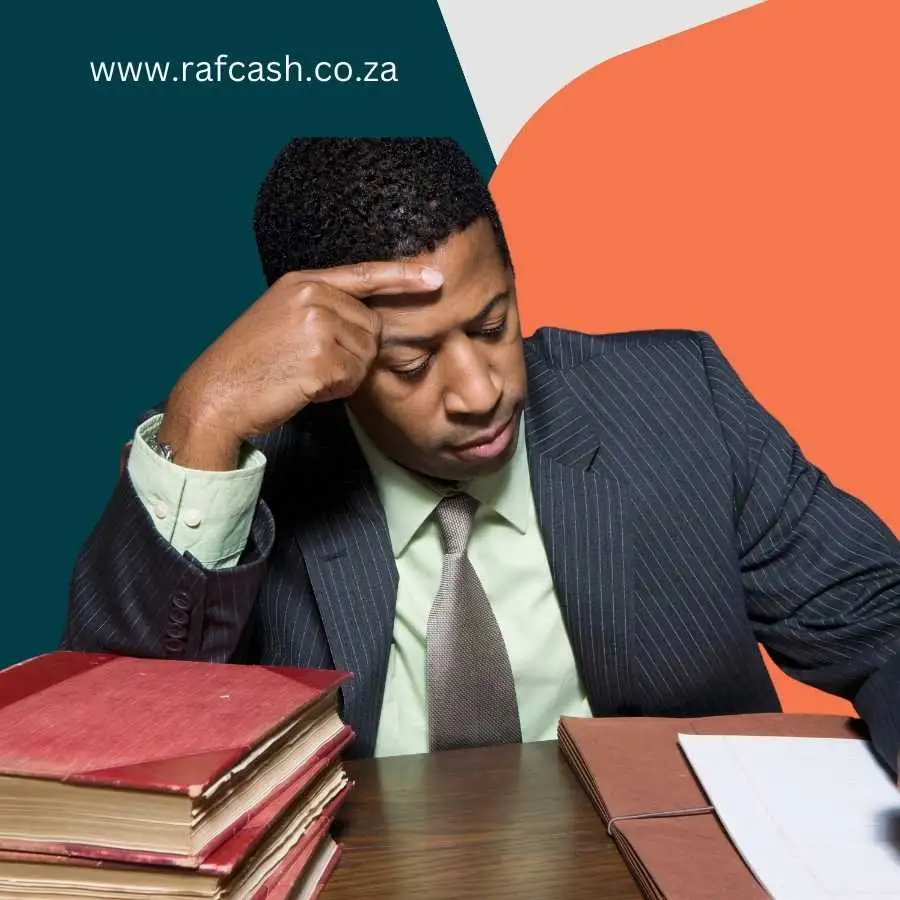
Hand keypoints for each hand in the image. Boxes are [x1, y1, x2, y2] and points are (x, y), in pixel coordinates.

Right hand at [157, 261, 442, 469]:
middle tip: (313, 364)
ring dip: (345, 374)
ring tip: (305, 374)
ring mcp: (317, 326)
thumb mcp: (281, 319)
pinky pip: (354, 378)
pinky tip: (305, 387)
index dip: (403, 277)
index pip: (364, 275)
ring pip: (366, 354)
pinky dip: (336, 390)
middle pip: (373, 327)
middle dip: (355, 352)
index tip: (435, 278)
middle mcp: (312, 296)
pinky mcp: (321, 359)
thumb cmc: (250, 364)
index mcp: (302, 282)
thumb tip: (369, 326)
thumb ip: (321, 310)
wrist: (217, 392)